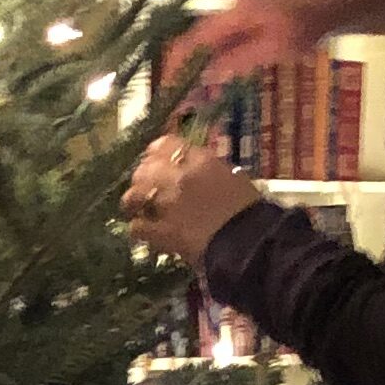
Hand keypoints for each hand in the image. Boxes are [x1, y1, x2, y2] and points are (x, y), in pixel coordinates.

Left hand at [123, 131, 261, 268]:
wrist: (250, 241)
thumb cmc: (249, 209)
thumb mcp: (232, 177)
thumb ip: (209, 169)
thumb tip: (195, 169)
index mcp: (200, 160)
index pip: (165, 144)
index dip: (155, 153)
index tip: (154, 160)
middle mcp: (178, 176)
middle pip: (145, 168)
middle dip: (142, 177)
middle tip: (145, 187)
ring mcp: (167, 204)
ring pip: (135, 194)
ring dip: (134, 200)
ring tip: (137, 208)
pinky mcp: (161, 231)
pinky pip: (137, 226)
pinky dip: (138, 228)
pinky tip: (144, 232)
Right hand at [157, 0, 311, 107]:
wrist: (330, 8)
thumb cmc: (306, 28)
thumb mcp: (274, 48)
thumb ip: (238, 59)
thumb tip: (204, 74)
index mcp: (233, 15)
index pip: (192, 40)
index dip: (177, 66)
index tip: (169, 93)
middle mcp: (228, 14)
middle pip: (194, 43)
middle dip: (183, 73)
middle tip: (179, 104)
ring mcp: (236, 19)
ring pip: (205, 47)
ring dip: (197, 73)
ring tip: (192, 101)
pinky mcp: (245, 27)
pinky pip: (220, 47)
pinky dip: (213, 67)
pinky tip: (213, 86)